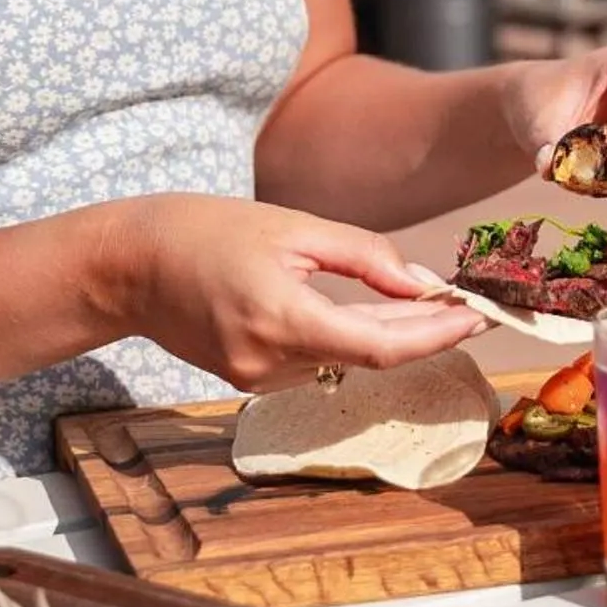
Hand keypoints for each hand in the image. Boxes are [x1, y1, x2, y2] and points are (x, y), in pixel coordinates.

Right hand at [107, 195, 486, 392]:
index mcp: (282, 318)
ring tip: (426, 301)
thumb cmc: (205, 230)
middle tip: (472, 307)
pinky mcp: (248, 380)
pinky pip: (315, 362)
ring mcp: (256, 379)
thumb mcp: (292, 226)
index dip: (437, 336)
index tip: (479, 317)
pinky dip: (346, 339)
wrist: (128, 265)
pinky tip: (369, 313)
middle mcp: (270, 363)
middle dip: (424, 332)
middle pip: (368, 357)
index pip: (380, 347)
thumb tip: (423, 283)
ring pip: (344, 361)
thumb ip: (364, 257)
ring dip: (386, 333)